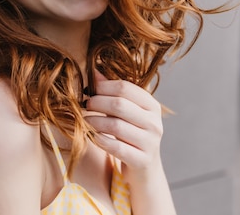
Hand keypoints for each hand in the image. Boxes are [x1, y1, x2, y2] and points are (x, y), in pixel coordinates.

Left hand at [84, 70, 164, 184]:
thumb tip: (94, 71)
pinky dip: (99, 139)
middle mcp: (154, 122)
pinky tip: (92, 136)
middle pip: (119, 105)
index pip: (125, 88)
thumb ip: (112, 92)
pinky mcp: (141, 160)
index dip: (103, 86)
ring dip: (94, 121)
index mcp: (152, 106)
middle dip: (97, 102)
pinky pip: (115, 147)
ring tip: (85, 120)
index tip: (90, 89)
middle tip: (85, 104)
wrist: (144, 168)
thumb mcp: (126, 112)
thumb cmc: (131, 134)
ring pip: (115, 126)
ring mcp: (150, 142)